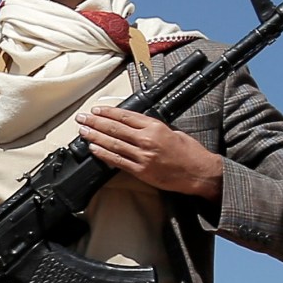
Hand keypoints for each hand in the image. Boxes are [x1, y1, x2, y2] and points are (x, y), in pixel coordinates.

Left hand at [77, 108, 224, 198]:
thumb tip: (135, 125)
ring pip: (113, 143)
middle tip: (82, 118)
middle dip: (95, 122)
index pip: (126, 116)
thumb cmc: (190, 152)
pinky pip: (117, 161)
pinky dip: (103, 154)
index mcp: (156, 127)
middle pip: (115, 128)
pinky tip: (93, 148)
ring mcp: (143, 156)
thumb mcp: (173, 132)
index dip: (108, 112)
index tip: (96, 110)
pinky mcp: (141, 171)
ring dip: (95, 136)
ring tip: (82, 131)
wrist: (200, 173)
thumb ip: (153, 128)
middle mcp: (147, 140)